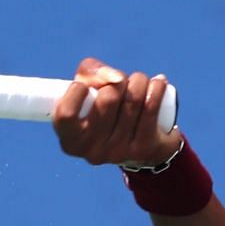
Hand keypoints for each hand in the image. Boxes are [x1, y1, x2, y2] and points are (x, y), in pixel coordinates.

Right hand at [51, 57, 182, 167]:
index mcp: (71, 141)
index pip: (66, 113)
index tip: (85, 85)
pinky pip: (152, 108)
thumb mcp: (88, 92)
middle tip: (121, 82)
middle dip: (117, 80)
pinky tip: (158, 82)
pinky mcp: (144, 148)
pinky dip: (156, 88)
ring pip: (133, 100)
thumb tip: (114, 76)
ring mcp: (119, 152)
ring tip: (139, 81)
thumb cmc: (106, 111)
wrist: (141, 146)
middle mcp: (92, 152)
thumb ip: (88, 73)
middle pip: (107, 99)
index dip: (77, 91)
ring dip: (139, 80)